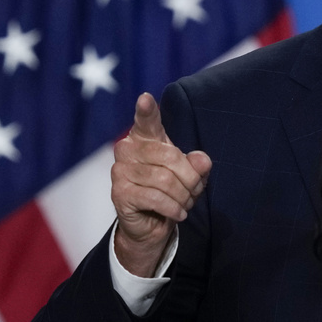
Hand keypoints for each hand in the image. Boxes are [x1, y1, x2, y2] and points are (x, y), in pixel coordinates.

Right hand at [111, 92, 211, 276]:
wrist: (151, 223)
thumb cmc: (170, 190)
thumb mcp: (189, 174)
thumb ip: (197, 165)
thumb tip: (202, 161)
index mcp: (144, 137)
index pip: (147, 121)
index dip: (146, 110)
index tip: (145, 98)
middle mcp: (127, 149)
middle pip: (169, 157)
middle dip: (190, 178)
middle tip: (195, 191)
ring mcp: (120, 171)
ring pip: (165, 180)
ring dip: (183, 196)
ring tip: (186, 203)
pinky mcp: (119, 193)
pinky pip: (156, 198)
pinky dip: (173, 208)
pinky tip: (179, 213)